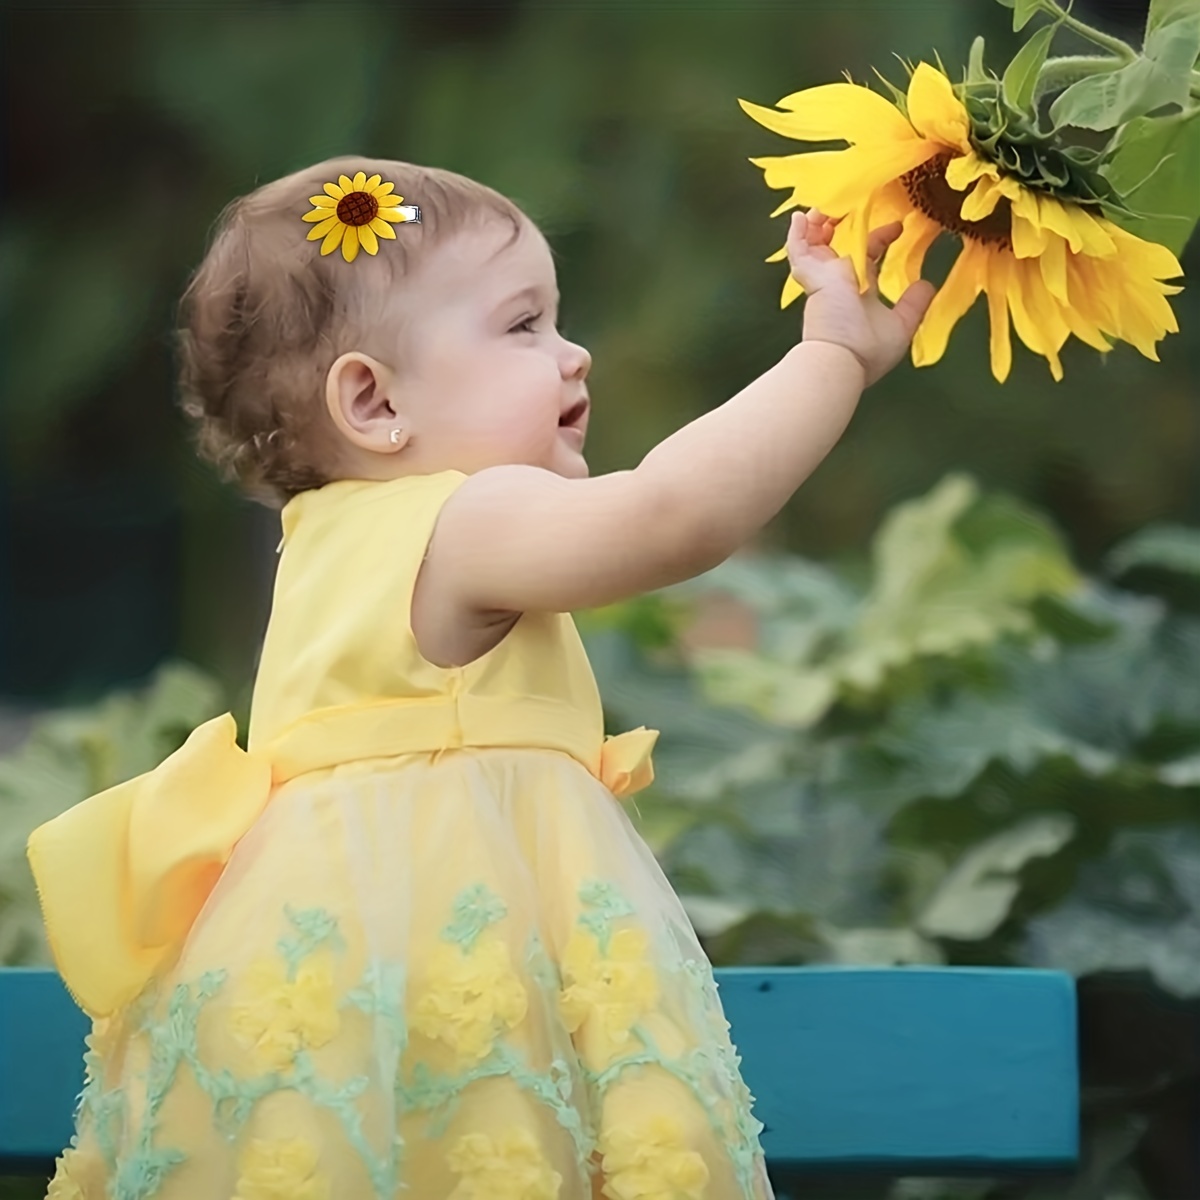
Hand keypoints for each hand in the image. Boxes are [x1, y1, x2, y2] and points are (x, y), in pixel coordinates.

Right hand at [787, 209, 935, 385]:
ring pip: (814, 245)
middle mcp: (839, 284)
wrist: (842, 360)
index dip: (881, 239)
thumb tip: (927, 284)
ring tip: (826, 204)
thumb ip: (914, 304)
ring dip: (819, 223)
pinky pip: (797, 251)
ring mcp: (823, 279)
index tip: (897, 227)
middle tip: (855, 205)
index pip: (868, 258)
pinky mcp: (811, 277)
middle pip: (837, 247)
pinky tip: (798, 217)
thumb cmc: (868, 350)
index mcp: (860, 293)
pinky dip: (796, 234)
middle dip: (844, 226)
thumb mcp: (902, 326)